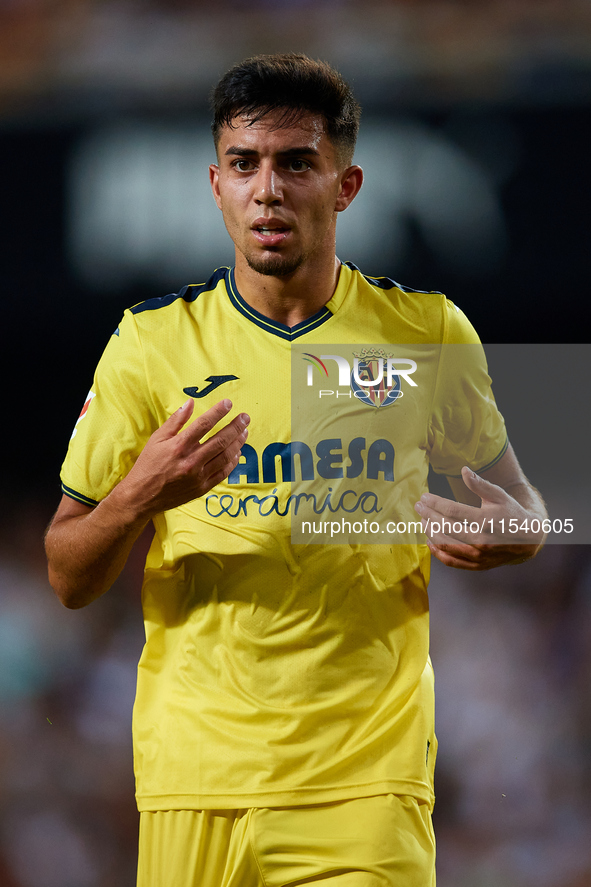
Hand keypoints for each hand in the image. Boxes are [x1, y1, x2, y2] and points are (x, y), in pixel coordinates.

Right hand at [122, 398, 248, 518]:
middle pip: (220, 440)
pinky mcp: (202, 488)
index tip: (229, 403)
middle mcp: (191, 461)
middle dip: (236, 427)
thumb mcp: (157, 439)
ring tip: (244, 432)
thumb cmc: (148, 465)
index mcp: (179, 446)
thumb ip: (175, 420)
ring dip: (238, 443)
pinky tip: (237, 453)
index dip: (218, 412)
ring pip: (225, 457)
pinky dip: (232, 462)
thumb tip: (190, 402)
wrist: (141, 497)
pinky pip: (223, 473)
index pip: (204, 424)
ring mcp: (198, 476)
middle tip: (246, 417)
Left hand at [414, 466, 544, 570]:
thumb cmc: (511, 512)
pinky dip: (438, 552)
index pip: (453, 511)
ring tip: (422, 520)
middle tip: (419, 506)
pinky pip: (452, 561)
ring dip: (430, 532)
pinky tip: (430, 540)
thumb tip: (464, 470)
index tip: (424, 497)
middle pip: (446, 527)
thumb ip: (480, 484)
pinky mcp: (477, 565)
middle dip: (429, 515)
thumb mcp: (499, 495)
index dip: (435, 503)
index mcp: (486, 520)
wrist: (528, 539)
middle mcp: (482, 540)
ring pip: (446, 545)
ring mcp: (479, 555)